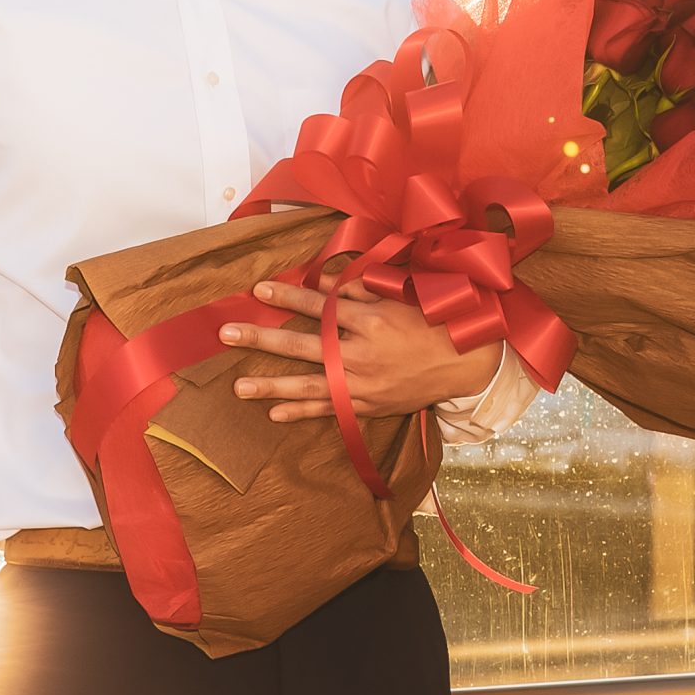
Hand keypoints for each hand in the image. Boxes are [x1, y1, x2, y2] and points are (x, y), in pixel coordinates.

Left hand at [225, 279, 502, 421]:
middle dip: (263, 338)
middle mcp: (363, 354)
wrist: (466, 363)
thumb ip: (365, 290)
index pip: (322, 306)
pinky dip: (303, 411)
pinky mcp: (369, 405)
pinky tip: (275, 412)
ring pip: (310, 384)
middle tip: (228, 333)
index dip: (290, 295)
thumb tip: (330, 282)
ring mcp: (364, 384)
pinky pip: (330, 409)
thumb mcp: (404, 297)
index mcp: (373, 320)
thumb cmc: (436, 321)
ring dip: (272, 384)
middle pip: (304, 345)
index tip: (260, 288)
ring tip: (239, 386)